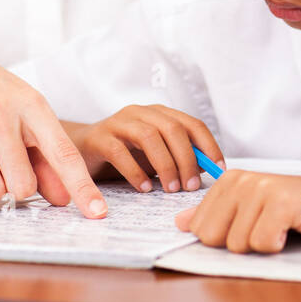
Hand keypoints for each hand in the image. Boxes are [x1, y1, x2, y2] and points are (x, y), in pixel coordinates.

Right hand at [69, 105, 225, 193]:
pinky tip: (144, 188)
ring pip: (148, 136)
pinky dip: (135, 172)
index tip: (217, 169)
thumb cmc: (125, 155)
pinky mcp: (99, 137)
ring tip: (170, 188)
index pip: (192, 124)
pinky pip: (120, 151)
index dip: (208, 145)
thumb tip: (206, 170)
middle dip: (186, 158)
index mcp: (159, 114)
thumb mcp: (155, 156)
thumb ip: (178, 158)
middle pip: (172, 129)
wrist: (82, 149)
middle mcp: (141, 113)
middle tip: (190, 185)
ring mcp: (118, 122)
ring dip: (164, 164)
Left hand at [174, 172, 300, 252]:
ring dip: (264, 245)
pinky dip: (279, 245)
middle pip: (213, 238)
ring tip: (283, 227)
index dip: (227, 239)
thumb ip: (216, 215)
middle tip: (268, 228)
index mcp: (230, 181)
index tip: (253, 226)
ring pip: (238, 244)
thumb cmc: (300, 210)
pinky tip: (293, 229)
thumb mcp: (253, 210)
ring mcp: (262, 190)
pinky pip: (263, 243)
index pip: (201, 229)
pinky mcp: (282, 203)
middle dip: (241, 243)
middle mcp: (241, 181)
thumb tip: (180, 223)